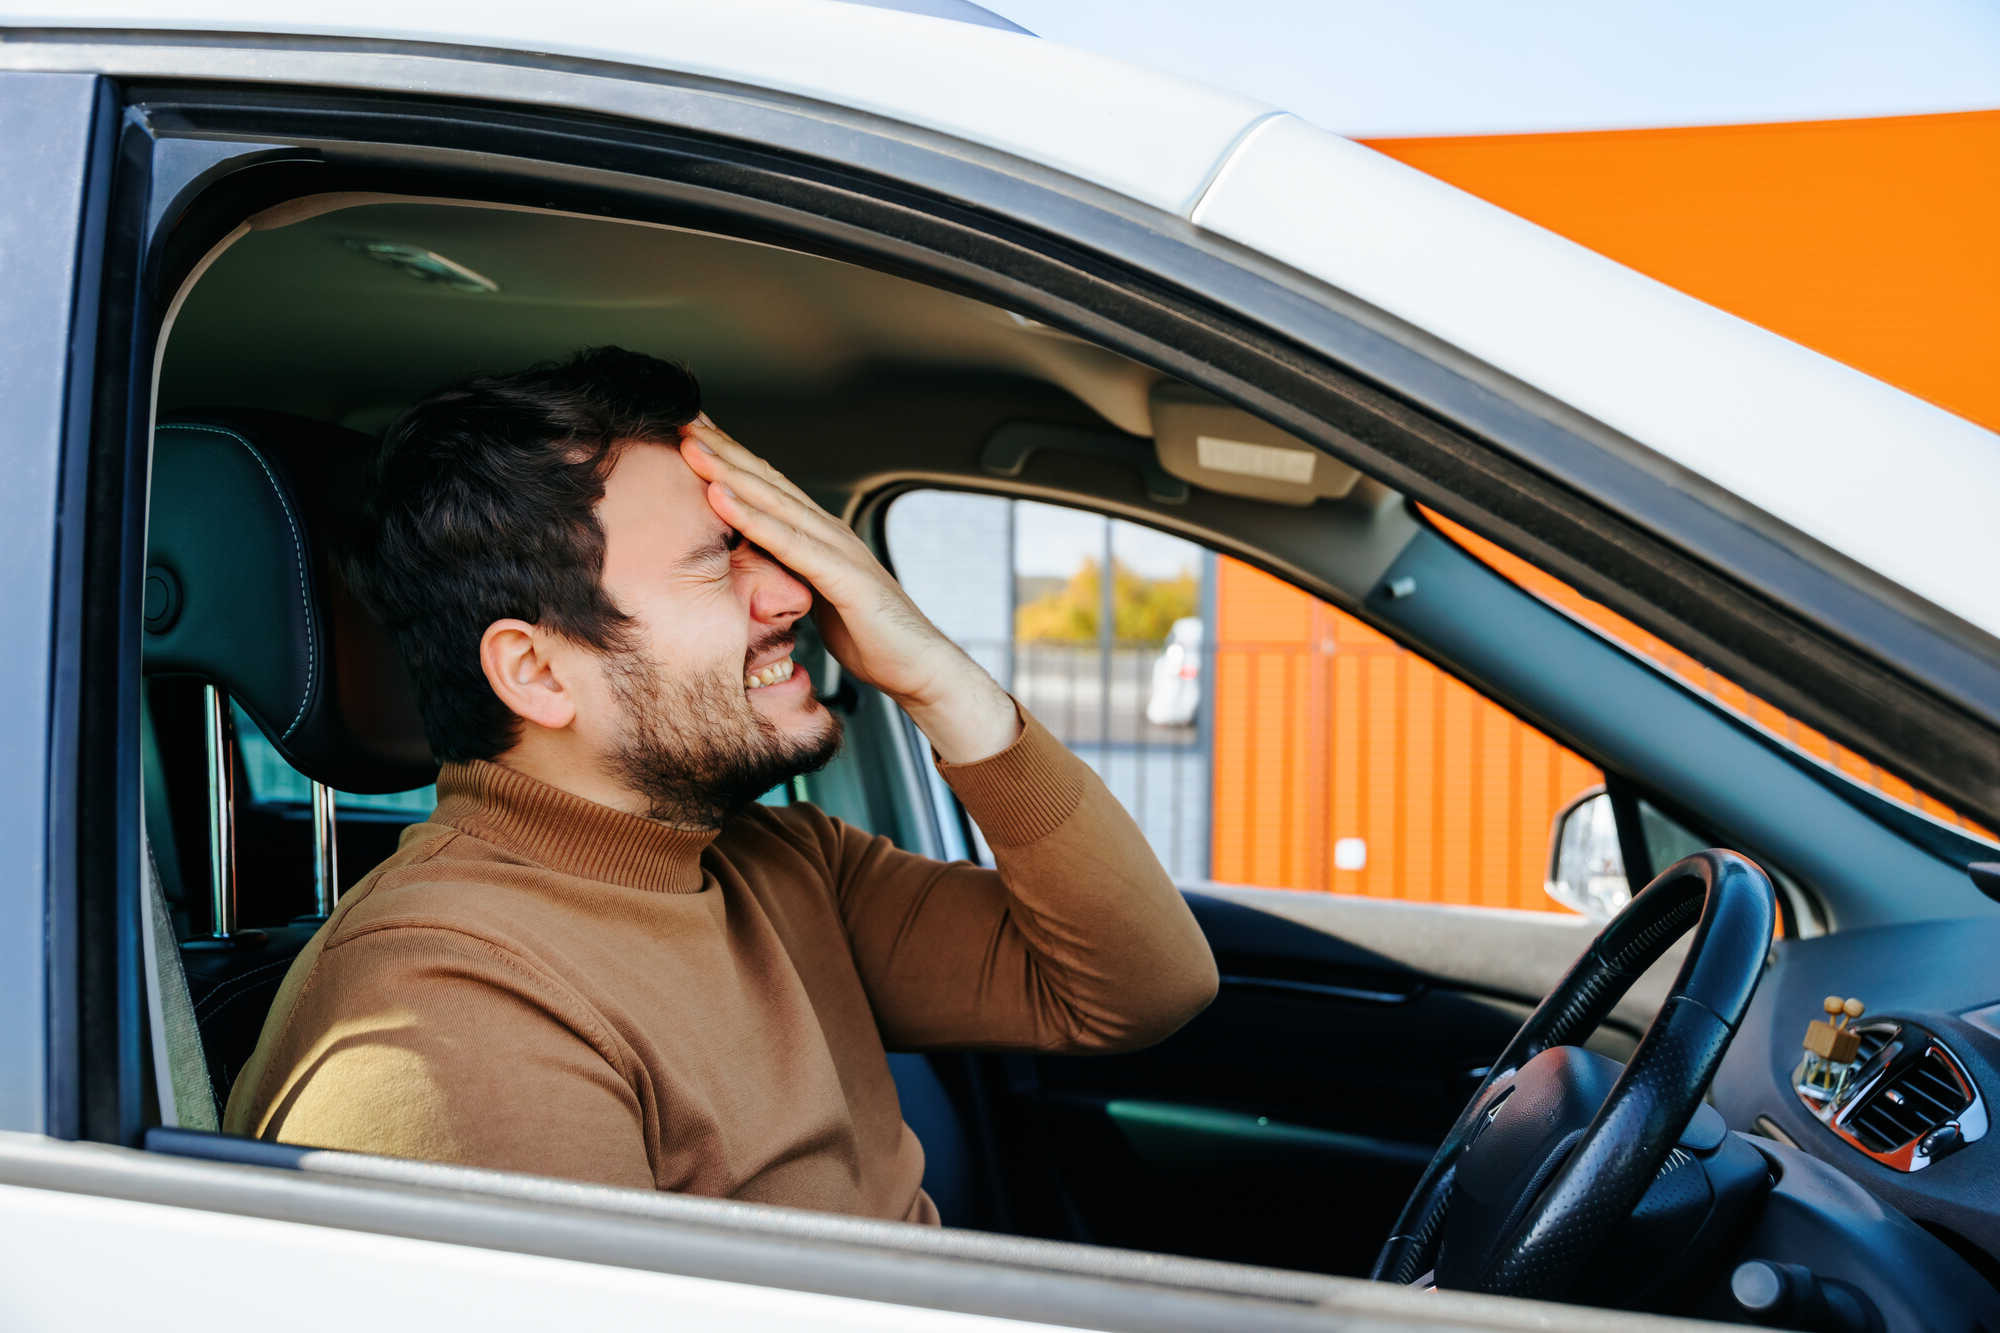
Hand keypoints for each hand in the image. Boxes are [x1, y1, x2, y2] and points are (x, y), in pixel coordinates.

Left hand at [678, 415, 1018, 761]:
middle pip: (768, 481)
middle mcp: (829, 532)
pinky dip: (752, 517)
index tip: (693, 434)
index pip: (768, 488)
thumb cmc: (872, 638)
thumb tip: (755, 571)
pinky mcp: (845, 577)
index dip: (731, 459)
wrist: (920, 667)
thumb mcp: (815, 601)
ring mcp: (838, 550)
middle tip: (682, 417)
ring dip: (730, 470)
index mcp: (820, 537)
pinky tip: (720, 496)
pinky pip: (789, 543)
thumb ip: (789, 577)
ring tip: (691, 444)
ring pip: (774, 501)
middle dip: (724, 448)